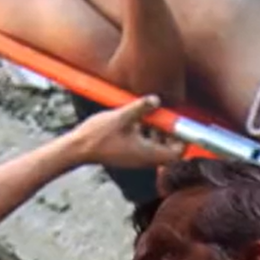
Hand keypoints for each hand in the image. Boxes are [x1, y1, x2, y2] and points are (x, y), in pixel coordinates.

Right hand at [66, 95, 183, 168]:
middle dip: (168, 133)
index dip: (182, 138)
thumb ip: (141, 108)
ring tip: (146, 118)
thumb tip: (156, 99)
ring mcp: (135, 159)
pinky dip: (144, 136)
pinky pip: (144, 148)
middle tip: (162, 118)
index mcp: (148, 153)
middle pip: (168, 150)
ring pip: (156, 148)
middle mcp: (144, 160)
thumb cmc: (98, 136)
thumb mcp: (121, 117)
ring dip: (155, 133)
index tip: (176, 123)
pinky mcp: (127, 157)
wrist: (77, 150)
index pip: (177, 152)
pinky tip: (133, 123)